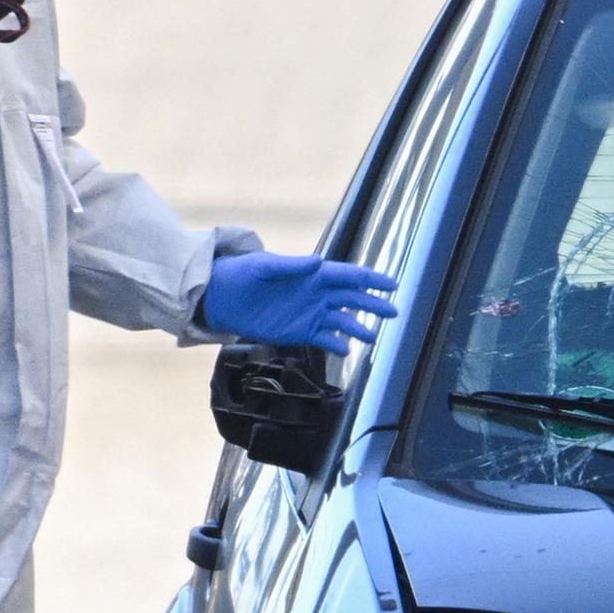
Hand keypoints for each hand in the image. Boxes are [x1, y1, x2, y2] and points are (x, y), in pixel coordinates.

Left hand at [200, 250, 399, 353]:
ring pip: (341, 321)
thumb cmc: (241, 274)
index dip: (370, 280)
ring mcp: (308, 314)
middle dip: (373, 304)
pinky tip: (346, 350)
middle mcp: (315, 294)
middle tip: (394, 311)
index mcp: (312, 274)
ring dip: (358, 327)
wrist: (219, 297)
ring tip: (373, 336)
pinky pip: (324, 339)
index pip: (347, 276)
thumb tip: (319, 262)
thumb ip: (292, 266)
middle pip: (351, 299)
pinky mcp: (298, 332)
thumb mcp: (264, 267)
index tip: (391, 285)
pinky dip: (337, 344)